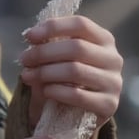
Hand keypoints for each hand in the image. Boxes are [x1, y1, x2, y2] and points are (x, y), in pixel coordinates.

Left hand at [18, 15, 123, 131]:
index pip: (81, 24)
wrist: (77, 114)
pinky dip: (56, 91)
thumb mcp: (60, 57)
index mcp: (104, 39)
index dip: (53, 27)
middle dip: (44, 52)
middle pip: (76, 47)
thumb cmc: (66, 77)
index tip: (29, 36)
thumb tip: (33, 36)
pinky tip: (44, 90)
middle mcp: (113, 58)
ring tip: (28, 75)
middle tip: (24, 59)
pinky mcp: (108, 105)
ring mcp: (114, 82)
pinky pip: (77, 95)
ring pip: (75, 70)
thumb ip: (51, 44)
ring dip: (45, 72)